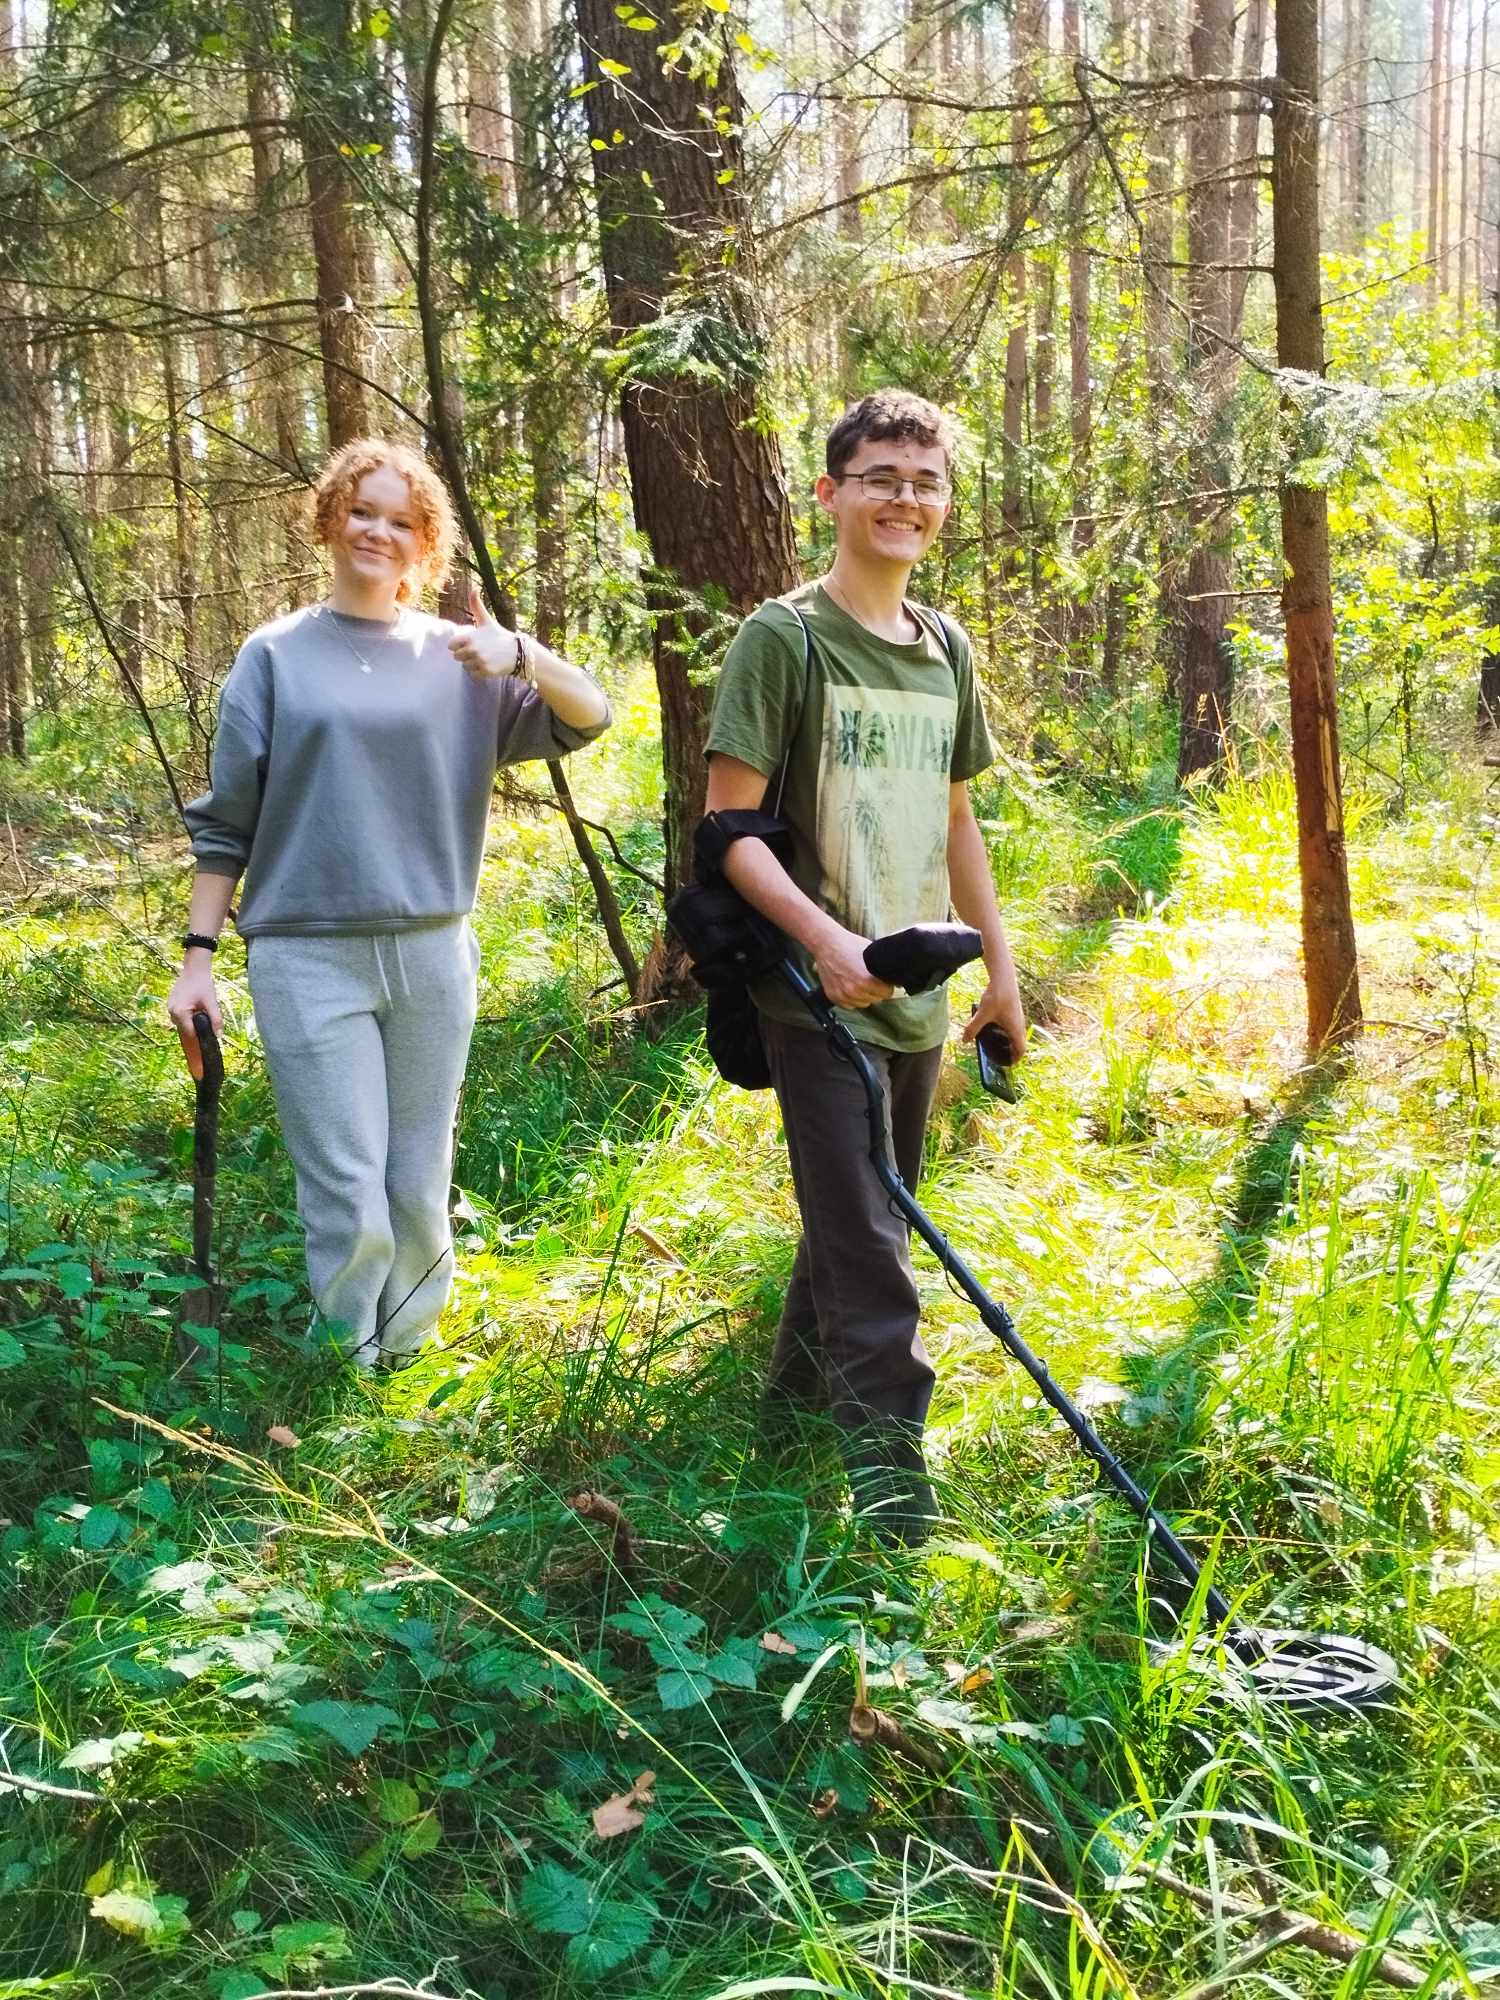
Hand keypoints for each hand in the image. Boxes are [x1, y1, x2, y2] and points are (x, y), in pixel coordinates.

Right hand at [167, 964, 220, 1080]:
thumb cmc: (203, 983)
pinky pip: (184, 1028)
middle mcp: (173, 1014)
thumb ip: (215, 1018)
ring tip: (197, 1067)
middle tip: (198, 1075)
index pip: (190, 1038)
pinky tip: (196, 1049)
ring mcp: (172, 1013)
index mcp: (180, 1012)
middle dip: (192, 1057)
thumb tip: (219, 1036)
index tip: (199, 1070)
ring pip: (184, 1034)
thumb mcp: (212, 1000)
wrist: (193, 970)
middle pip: (186, 1039)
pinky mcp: (175, 1012)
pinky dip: (190, 1037)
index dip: (196, 1055)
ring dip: (192, 1047)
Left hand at [448, 582, 521, 679]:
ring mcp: (479, 661)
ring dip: (473, 664)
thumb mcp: (486, 620)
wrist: (517, 652)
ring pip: (465, 666)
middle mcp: (473, 649)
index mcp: (470, 637)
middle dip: (466, 655)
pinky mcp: (485, 671)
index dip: (458, 645)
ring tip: (485, 657)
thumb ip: (476, 605)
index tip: (469, 643)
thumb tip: (474, 587)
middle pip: (457, 657)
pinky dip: (480, 672)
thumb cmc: (498, 636)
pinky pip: (474, 674)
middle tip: (480, 651)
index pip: (451, 646)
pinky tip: (489, 665)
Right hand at [813, 925, 894, 1009]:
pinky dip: (851, 998)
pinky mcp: (833, 997)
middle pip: (876, 999)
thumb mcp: (872, 953)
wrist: (827, 944)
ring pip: (863, 1004)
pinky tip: (849, 985)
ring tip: (858, 981)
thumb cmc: (848, 945)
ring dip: (863, 995)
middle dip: (875, 990)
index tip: (883, 981)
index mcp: (865, 981)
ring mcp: (842, 995)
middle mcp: (853, 991)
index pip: (887, 993)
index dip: (887, 985)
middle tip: (869, 978)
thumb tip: (894, 977)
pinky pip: (849, 1005)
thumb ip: (883, 968)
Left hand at [962, 978, 1027, 1060]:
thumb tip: (964, 1040)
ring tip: (997, 1044)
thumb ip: (973, 1028)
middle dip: (1012, 1051)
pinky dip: (1007, 1031)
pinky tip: (995, 1028)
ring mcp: (1018, 1017)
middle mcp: (1020, 1024)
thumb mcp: (982, 1014)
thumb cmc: (996, 997)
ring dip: (1010, 1040)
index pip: (1021, 1050)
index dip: (1016, 1059)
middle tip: (1000, 1057)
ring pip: (1017, 1033)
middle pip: (1019, 1043)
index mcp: (1015, 1029)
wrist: (1004, 978)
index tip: (1008, 1065)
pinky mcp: (1014, 1010)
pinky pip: (1013, 1026)